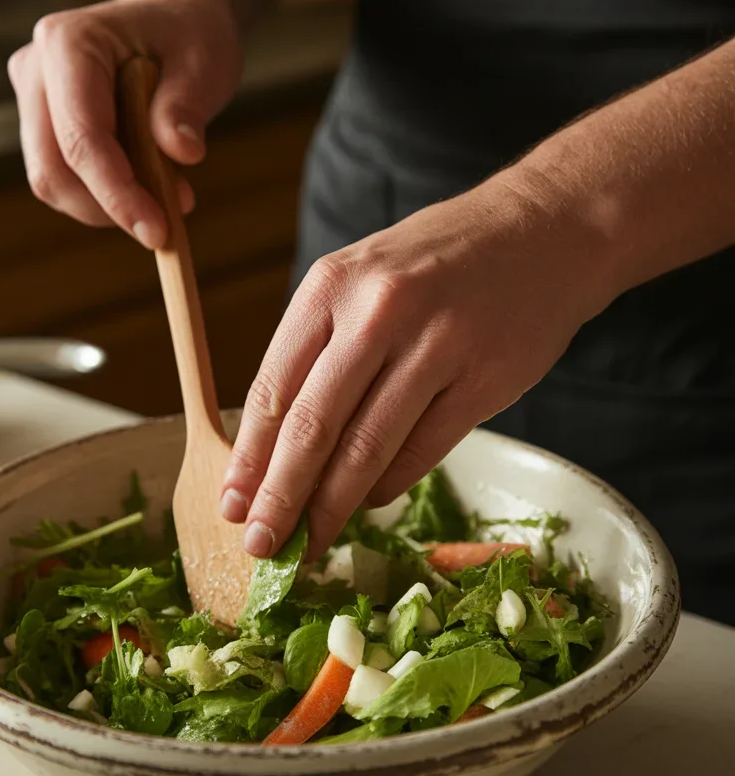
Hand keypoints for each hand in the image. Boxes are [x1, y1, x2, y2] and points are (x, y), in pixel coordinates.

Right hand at [8, 0, 241, 246]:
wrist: (172, 20)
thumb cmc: (189, 34)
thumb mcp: (205, 61)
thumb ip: (187, 104)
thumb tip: (182, 152)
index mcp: (68, 42)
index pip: (81, 136)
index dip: (116, 192)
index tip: (157, 232)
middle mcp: (35, 68)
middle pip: (54, 169)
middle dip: (109, 208)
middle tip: (168, 225)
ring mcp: (32, 99)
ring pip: (53, 183)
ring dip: (108, 207)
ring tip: (167, 196)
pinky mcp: (41, 127)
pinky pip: (64, 182)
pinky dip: (105, 198)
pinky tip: (147, 186)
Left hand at [221, 175, 615, 558]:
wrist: (544, 230)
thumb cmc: (437, 262)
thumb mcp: (361, 279)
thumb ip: (318, 352)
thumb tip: (275, 450)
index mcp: (331, 286)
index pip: (273, 389)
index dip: (248, 458)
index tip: (231, 505)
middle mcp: (378, 312)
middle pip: (312, 427)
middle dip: (280, 498)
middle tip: (260, 546)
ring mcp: (436, 346)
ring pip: (366, 449)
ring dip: (331, 508)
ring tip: (308, 545)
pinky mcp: (484, 379)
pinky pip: (421, 451)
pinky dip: (387, 486)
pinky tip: (367, 504)